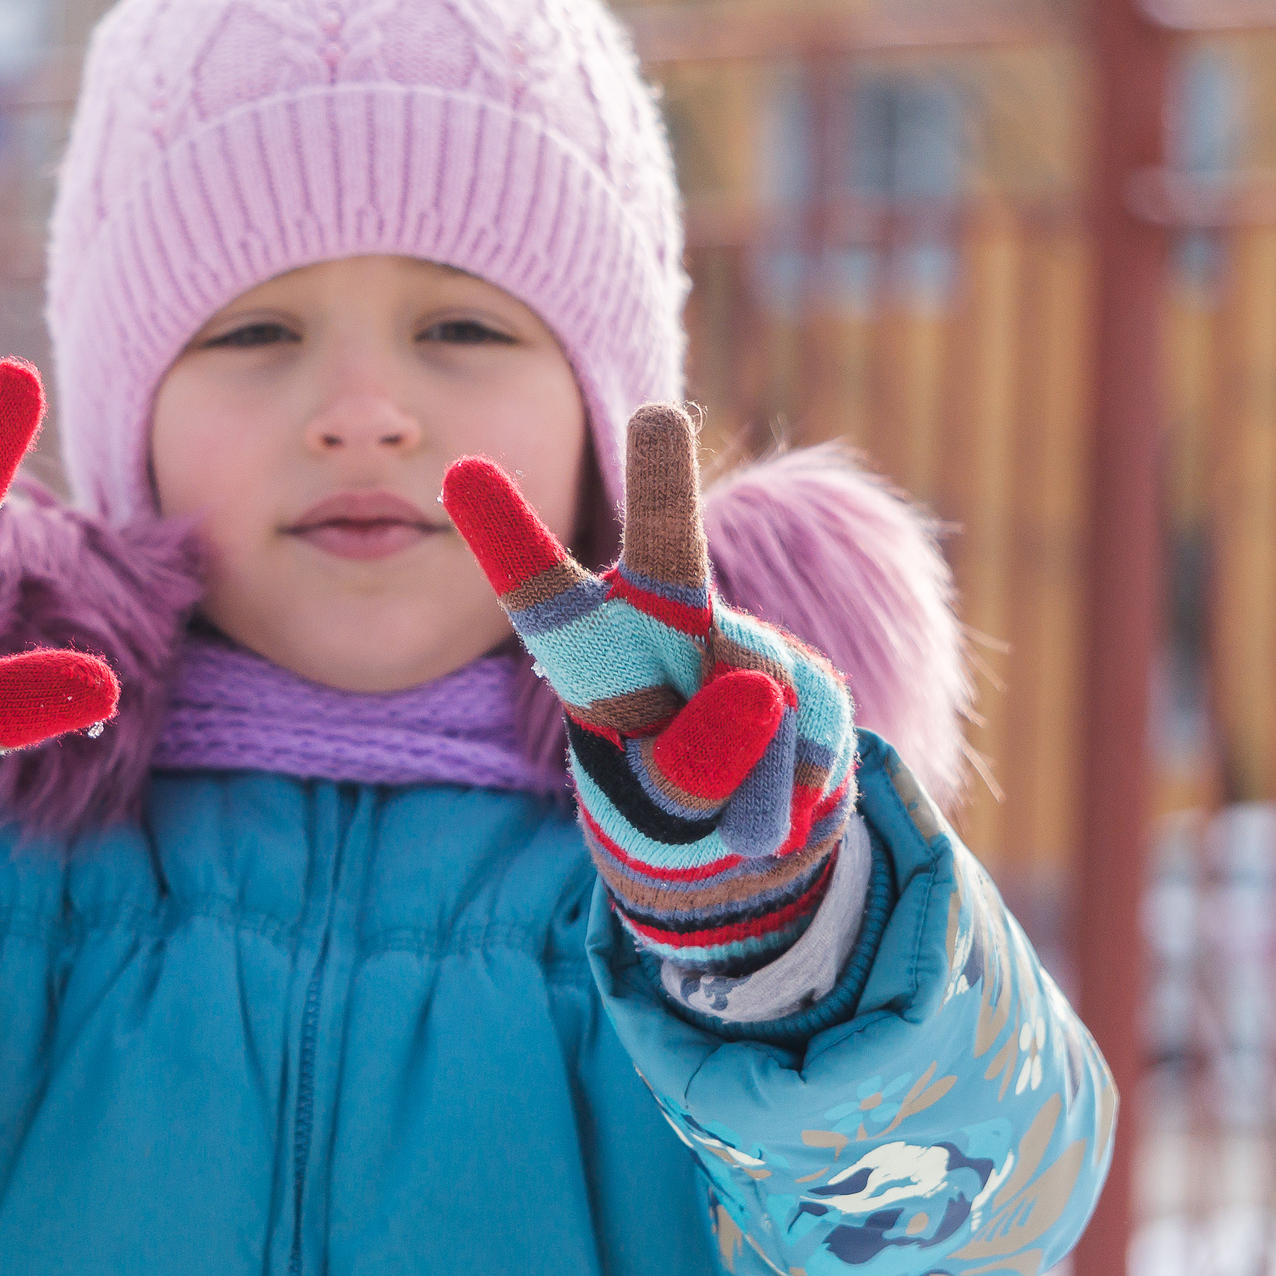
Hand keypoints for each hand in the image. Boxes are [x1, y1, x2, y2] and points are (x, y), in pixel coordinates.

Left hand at [441, 406, 856, 970]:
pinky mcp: (816, 683)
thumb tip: (761, 692)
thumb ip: (691, 771)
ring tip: (737, 832)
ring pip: (760, 703)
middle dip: (663, 490)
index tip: (459, 472)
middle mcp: (667, 632)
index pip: (541, 598)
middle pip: (666, 559)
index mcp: (591, 659)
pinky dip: (798, 799)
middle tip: (657, 419)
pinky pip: (815, 740)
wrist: (744, 856)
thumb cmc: (665, 822)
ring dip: (753, 788)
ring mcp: (748, 650)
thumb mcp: (657, 823)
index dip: (505, 536)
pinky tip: (780, 815)